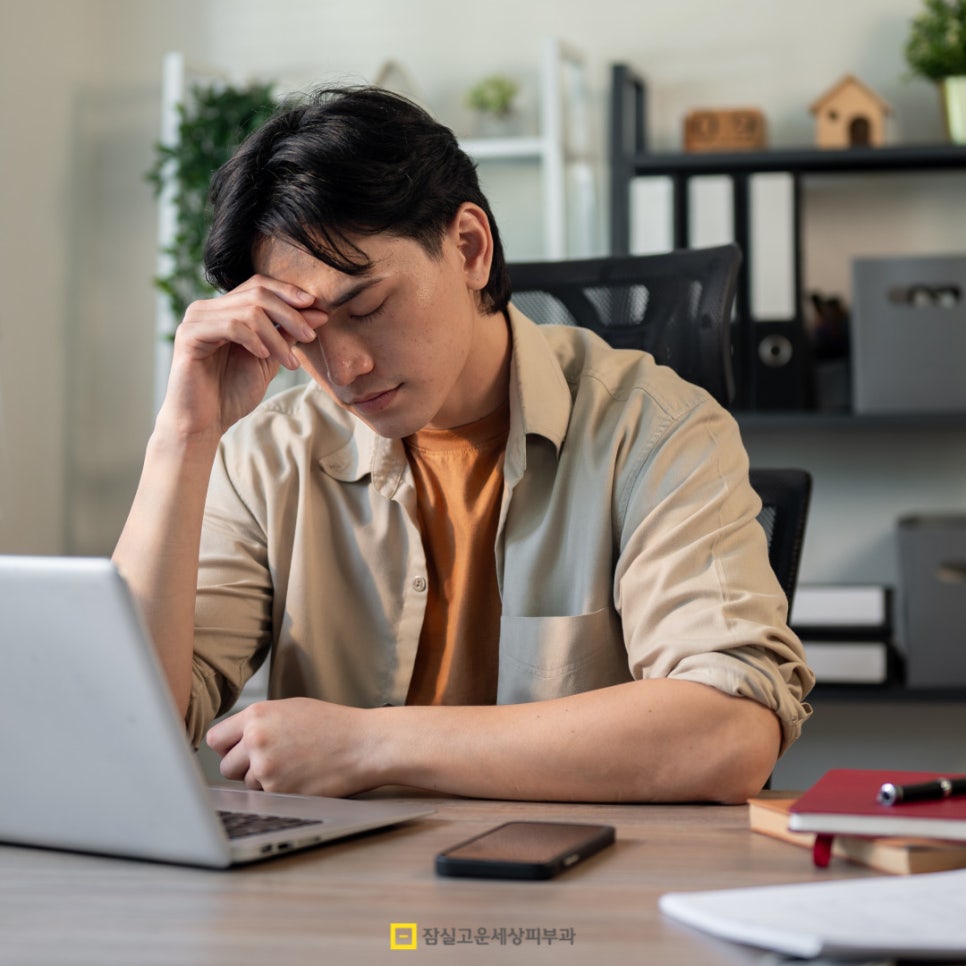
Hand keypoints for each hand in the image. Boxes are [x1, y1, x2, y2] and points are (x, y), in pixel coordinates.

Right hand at [159, 276, 323, 438]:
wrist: (205, 423)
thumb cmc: (232, 393)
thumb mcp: (269, 359)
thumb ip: (287, 334)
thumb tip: (318, 312)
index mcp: (225, 310)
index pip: (260, 285)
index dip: (289, 293)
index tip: (318, 310)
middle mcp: (208, 308)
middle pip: (257, 293)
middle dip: (291, 314)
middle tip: (309, 337)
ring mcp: (196, 319)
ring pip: (249, 311)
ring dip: (277, 337)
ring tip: (289, 361)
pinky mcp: (189, 335)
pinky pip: (231, 325)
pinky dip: (254, 339)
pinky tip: (263, 356)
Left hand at [205, 698, 382, 796]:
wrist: (363, 745)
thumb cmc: (333, 725)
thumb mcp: (290, 709)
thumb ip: (258, 722)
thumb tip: (233, 741)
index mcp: (257, 715)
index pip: (215, 738)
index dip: (227, 747)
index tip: (237, 750)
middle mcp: (256, 740)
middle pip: (225, 766)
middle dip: (242, 767)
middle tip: (270, 761)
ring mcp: (265, 768)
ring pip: (245, 784)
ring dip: (262, 781)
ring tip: (293, 766)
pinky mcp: (278, 792)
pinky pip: (264, 797)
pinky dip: (278, 792)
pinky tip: (300, 778)